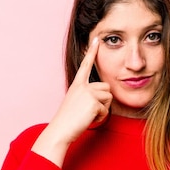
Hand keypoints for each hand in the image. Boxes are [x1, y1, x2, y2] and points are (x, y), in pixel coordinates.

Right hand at [31, 37, 112, 166]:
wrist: (60, 130)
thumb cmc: (68, 120)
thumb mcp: (76, 103)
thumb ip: (87, 95)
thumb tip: (102, 95)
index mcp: (77, 84)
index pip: (86, 65)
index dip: (91, 52)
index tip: (96, 39)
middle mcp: (82, 86)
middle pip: (106, 88)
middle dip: (103, 101)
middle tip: (89, 111)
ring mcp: (88, 93)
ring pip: (108, 98)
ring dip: (102, 109)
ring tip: (88, 115)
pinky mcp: (93, 103)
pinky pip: (106, 110)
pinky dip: (100, 117)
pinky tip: (88, 120)